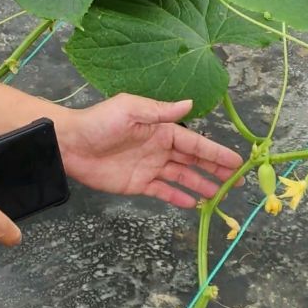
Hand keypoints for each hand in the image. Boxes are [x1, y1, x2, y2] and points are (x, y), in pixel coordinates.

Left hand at [57, 95, 242, 207]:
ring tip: (219, 195)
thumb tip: (189, 104)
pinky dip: (177, 197)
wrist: (71, 144)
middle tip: (236, 181)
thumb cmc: (99, 122)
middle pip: (193, 161)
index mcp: (161, 129)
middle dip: (215, 170)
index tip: (237, 161)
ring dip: (200, 185)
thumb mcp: (131, 109)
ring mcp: (149, 167)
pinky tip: (192, 204)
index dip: (216, 152)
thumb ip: (161, 111)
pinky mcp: (137, 183)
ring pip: (182, 177)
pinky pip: (162, 191)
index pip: (195, 143)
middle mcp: (159, 148)